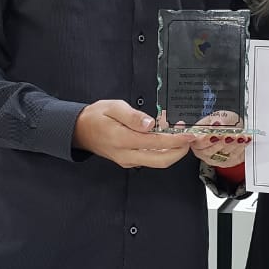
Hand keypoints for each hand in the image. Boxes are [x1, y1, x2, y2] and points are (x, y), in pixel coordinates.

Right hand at [73, 100, 195, 169]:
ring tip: (176, 131)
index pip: (156, 143)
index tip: (188, 135)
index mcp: (122, 140)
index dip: (176, 140)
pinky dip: (162, 150)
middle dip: (180, 151)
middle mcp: (126, 155)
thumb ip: (132, 115)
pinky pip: (150, 159)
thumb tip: (150, 124)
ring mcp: (128, 161)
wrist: (79, 131)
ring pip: (157, 162)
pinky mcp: (129, 161)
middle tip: (189, 138)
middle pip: (161, 161)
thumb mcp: (113, 107)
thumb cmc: (95, 117)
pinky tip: (163, 135)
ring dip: (172, 150)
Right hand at [187, 110, 251, 168]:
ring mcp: (215, 159)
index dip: (203, 139)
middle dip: (221, 143)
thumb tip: (216, 123)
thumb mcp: (219, 115)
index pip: (196, 142)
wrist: (235, 127)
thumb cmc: (223, 122)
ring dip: (233, 145)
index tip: (209, 134)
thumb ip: (217, 119)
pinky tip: (244, 140)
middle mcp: (203, 151)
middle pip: (209, 151)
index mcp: (196, 138)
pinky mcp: (228, 162)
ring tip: (240, 136)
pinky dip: (240, 148)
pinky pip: (233, 158)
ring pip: (222, 155)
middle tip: (229, 135)